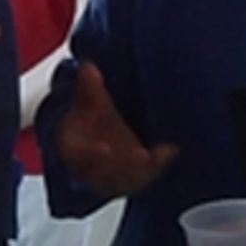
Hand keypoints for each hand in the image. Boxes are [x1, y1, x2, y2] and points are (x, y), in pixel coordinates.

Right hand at [55, 61, 178, 196]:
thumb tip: (89, 67)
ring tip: (162, 153)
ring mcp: (114, 175)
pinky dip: (159, 164)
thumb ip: (88, 89)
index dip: (92, 156)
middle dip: (124, 165)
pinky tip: (171, 149)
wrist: (95, 136)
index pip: (81, 158)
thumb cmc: (88, 119)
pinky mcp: (134, 176)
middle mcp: (93, 170)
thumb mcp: (85, 103)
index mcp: (74, 151)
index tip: (104, 148)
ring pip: (128, 178)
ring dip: (145, 168)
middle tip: (142, 156)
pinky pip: (147, 174)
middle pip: (107, 174)